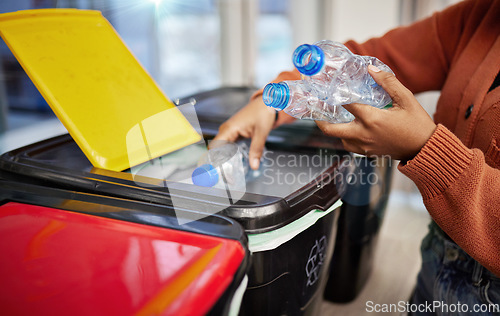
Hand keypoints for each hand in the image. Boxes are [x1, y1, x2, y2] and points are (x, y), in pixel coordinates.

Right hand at [213, 95, 275, 168]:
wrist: (267, 103)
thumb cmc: (263, 112)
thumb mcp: (261, 132)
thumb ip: (256, 150)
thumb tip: (254, 166)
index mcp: (229, 129)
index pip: (214, 148)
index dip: (214, 161)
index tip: (218, 173)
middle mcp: (226, 130)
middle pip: (215, 150)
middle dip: (218, 164)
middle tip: (226, 178)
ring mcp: (228, 131)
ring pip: (220, 148)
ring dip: (222, 160)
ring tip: (229, 174)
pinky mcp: (233, 133)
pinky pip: (226, 146)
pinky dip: (227, 155)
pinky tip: (232, 163)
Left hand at [316, 65, 436, 160]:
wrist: (425, 149)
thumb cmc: (417, 124)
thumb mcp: (406, 99)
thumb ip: (388, 82)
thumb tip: (371, 68)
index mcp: (371, 119)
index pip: (345, 104)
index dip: (335, 94)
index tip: (328, 87)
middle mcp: (363, 134)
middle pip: (331, 130)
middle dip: (320, 119)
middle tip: (317, 109)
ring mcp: (364, 146)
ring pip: (339, 139)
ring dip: (335, 128)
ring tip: (335, 116)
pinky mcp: (368, 153)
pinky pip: (349, 145)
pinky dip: (346, 136)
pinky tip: (351, 126)